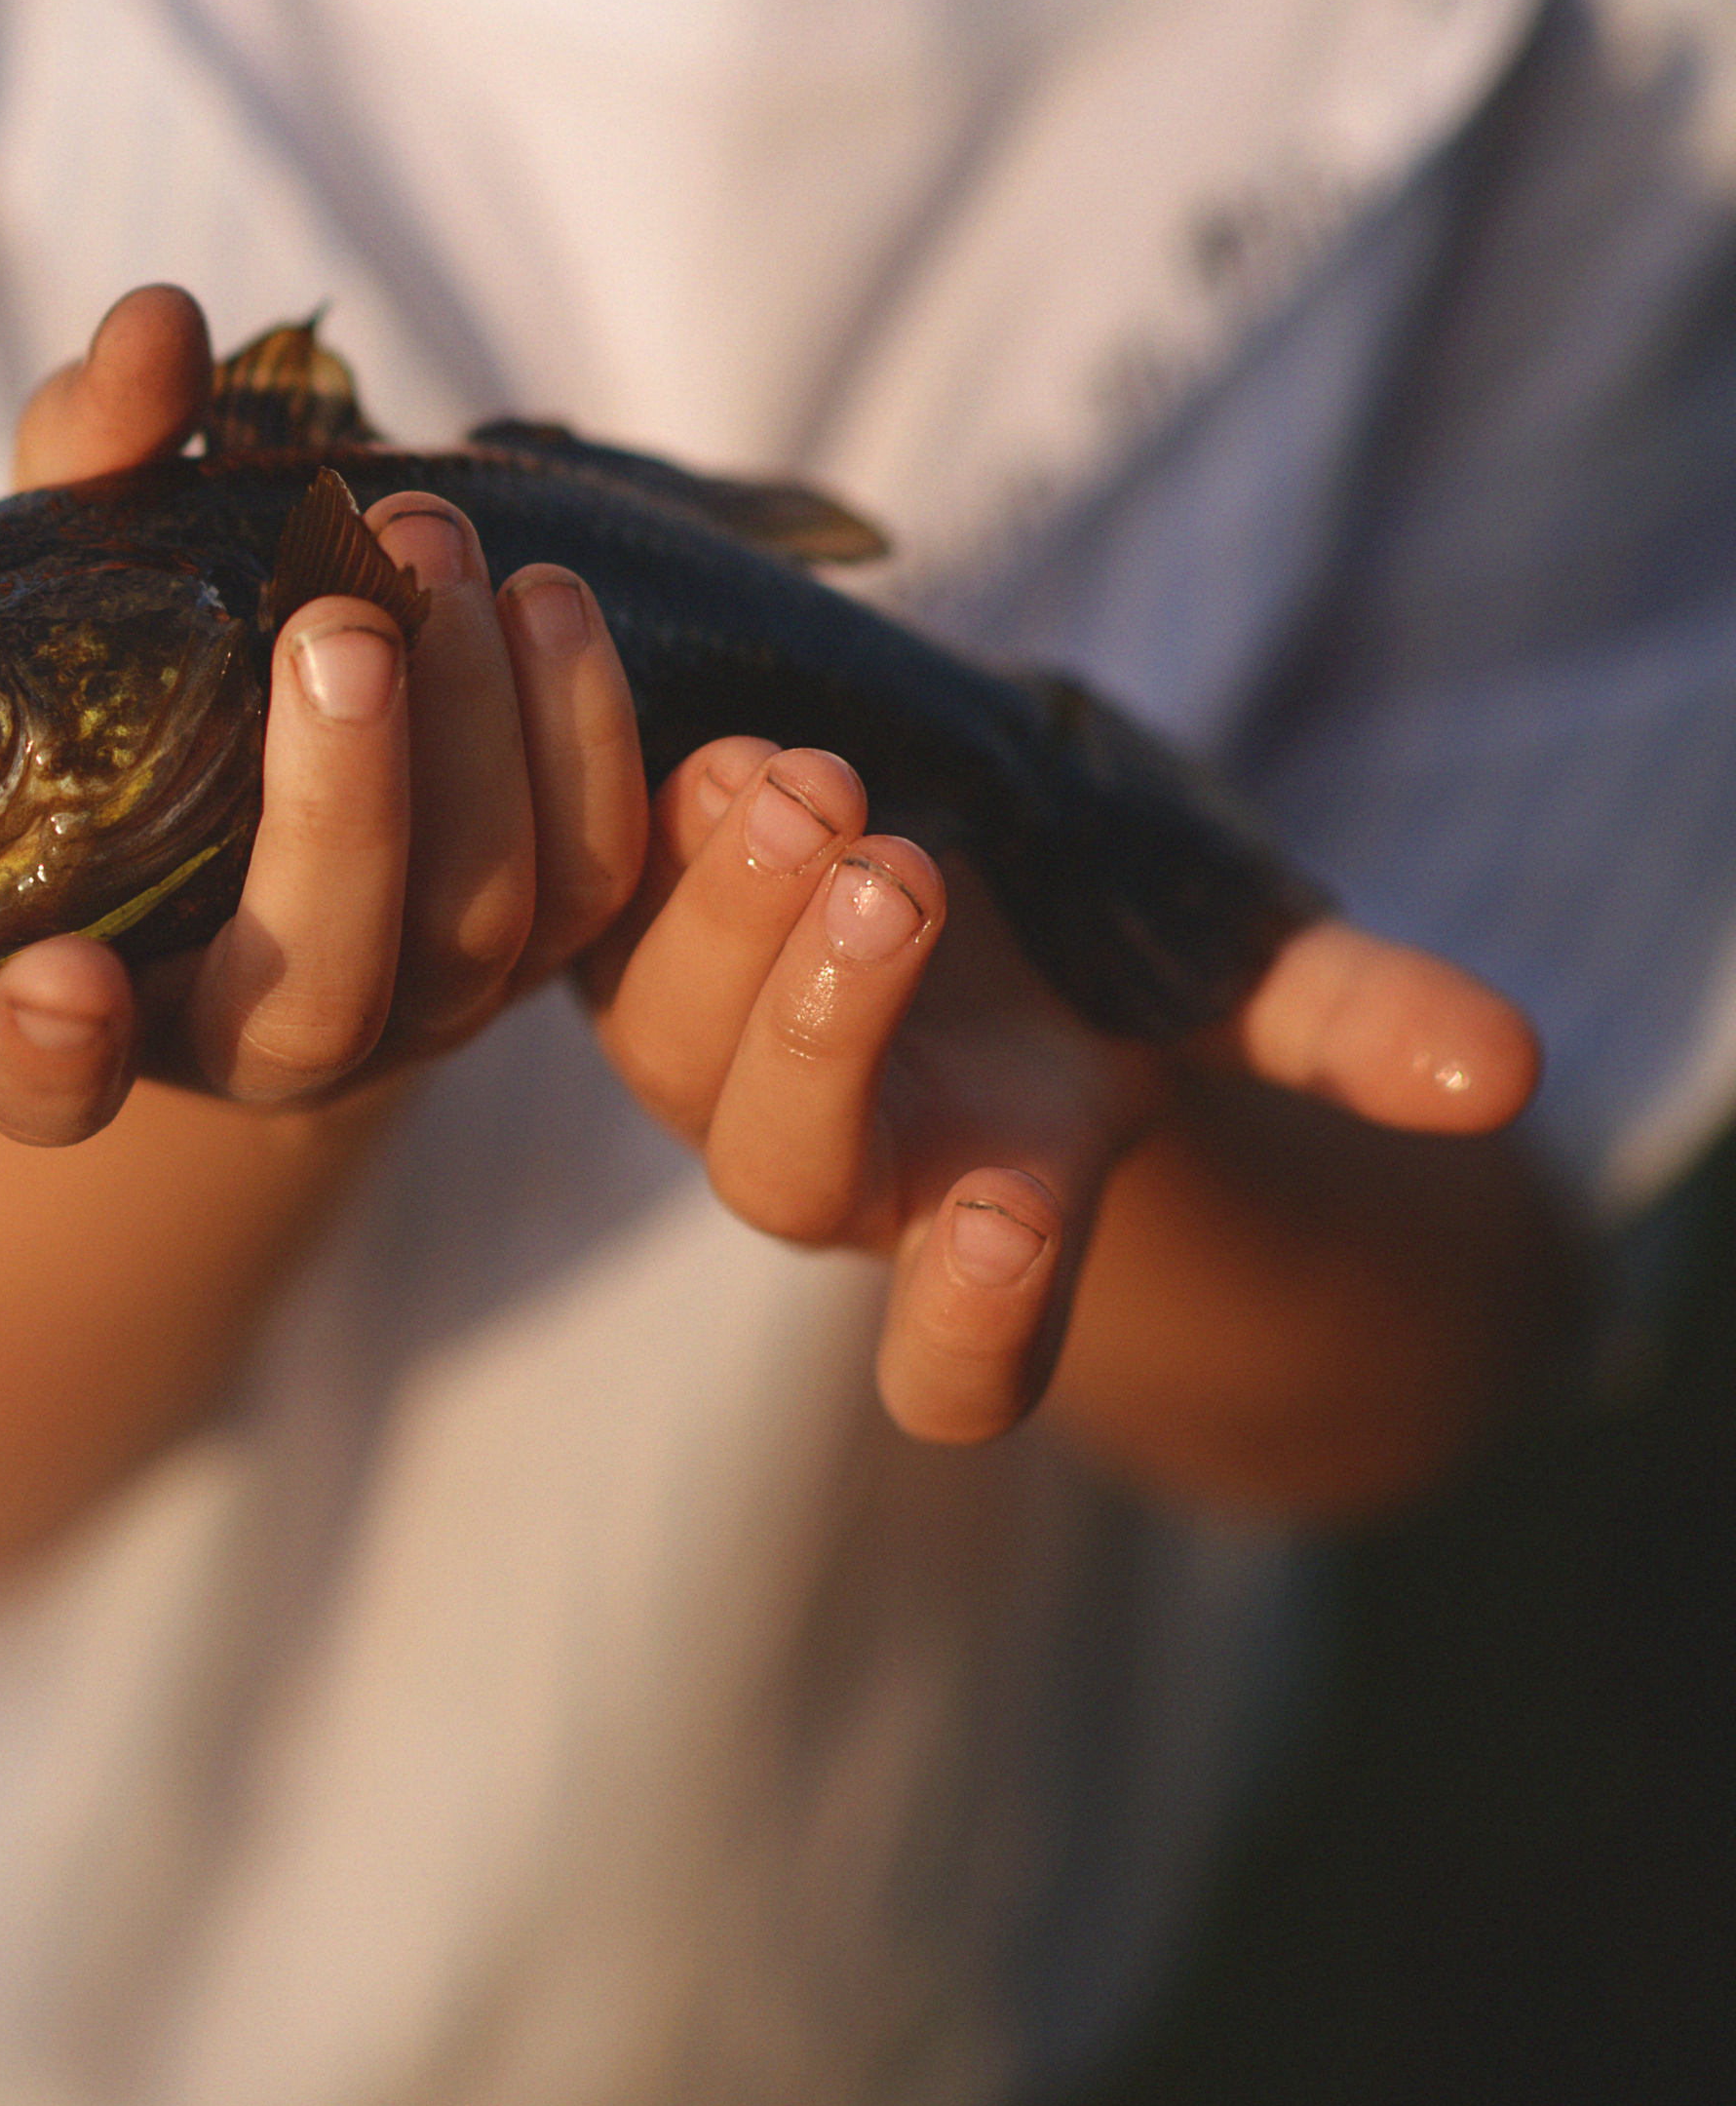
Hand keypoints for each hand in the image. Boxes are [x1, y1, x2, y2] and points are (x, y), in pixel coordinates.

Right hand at [0, 286, 649, 1141]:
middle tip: (342, 610)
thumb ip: (98, 466)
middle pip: (322, 989)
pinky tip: (546, 594)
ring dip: (485, 740)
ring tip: (439, 538)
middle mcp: (265, 1034)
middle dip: (346, 802)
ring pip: (482, 934)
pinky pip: (603, 881)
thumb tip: (158, 330)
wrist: (299, 743)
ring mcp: (421, 1004)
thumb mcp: (94, 565)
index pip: (49, 1080)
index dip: (48, 1056)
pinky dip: (589, 739)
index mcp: (106, 987)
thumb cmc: (157, 672)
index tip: (56, 985)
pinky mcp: (543, 944)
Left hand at [578, 734, 1544, 1451]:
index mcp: (990, 1202)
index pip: (960, 1359)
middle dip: (833, 1029)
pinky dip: (646, 834)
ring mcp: (711, 1051)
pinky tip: (702, 746)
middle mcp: (836, 1151)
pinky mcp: (633, 940)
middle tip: (902, 878)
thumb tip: (1505, 1064)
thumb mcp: (1227, 983)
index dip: (974, 1326)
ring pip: (670, 1042)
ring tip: (803, 785)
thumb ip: (1350, 1022)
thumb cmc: (1104, 961)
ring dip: (730, 915)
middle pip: (786, 1169)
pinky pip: (598, 913)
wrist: (966, 855)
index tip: (1020, 1228)